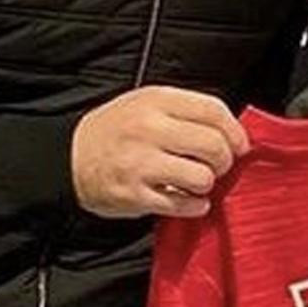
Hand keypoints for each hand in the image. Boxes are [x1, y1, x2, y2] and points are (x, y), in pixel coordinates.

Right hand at [71, 86, 248, 218]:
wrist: (69, 157)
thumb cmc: (117, 130)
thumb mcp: (146, 103)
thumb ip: (186, 111)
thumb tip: (232, 131)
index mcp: (155, 100)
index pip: (213, 110)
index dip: (235, 131)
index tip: (238, 144)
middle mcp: (148, 129)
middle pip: (214, 145)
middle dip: (224, 160)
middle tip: (216, 165)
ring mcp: (141, 163)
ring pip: (202, 177)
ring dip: (207, 184)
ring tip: (196, 182)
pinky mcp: (135, 195)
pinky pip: (184, 205)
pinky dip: (194, 205)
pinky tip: (187, 199)